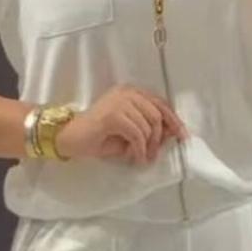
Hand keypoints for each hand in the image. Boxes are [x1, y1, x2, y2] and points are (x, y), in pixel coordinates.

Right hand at [56, 85, 187, 166]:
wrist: (70, 138)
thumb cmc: (98, 137)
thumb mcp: (129, 131)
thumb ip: (149, 129)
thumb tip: (171, 134)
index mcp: (131, 92)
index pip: (160, 103)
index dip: (173, 120)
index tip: (182, 135)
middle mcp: (126, 93)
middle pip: (157, 114)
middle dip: (159, 138)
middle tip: (153, 155)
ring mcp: (119, 102)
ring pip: (148, 126)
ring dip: (147, 147)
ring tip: (140, 157)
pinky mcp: (113, 115)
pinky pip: (137, 134)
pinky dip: (139, 150)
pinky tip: (134, 158)